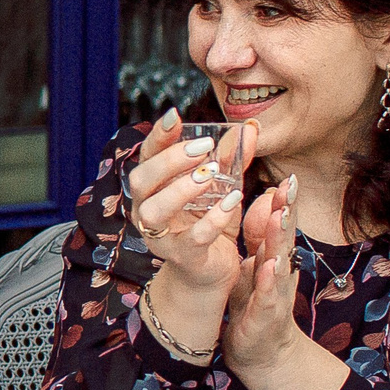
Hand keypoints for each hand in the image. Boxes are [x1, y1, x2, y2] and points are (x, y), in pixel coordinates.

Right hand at [124, 111, 253, 295]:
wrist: (210, 274)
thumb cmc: (210, 225)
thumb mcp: (222, 189)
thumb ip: (233, 160)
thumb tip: (248, 127)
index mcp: (154, 189)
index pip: (147, 157)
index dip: (158, 136)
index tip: (174, 115)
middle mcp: (148, 211)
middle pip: (141, 180)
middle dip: (169, 160)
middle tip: (202, 147)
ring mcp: (161, 237)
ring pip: (155, 211)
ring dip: (179, 190)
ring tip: (208, 175)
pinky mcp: (182, 257)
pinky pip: (191, 238)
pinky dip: (211, 219)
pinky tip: (231, 203)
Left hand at [221, 181, 301, 378]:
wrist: (262, 354)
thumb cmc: (256, 306)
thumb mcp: (255, 267)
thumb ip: (260, 238)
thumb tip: (267, 201)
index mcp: (274, 260)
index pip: (281, 226)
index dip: (284, 202)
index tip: (288, 177)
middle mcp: (279, 274)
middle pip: (285, 238)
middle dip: (288, 212)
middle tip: (290, 185)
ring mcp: (274, 295)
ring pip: (279, 263)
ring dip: (280, 240)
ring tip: (280, 215)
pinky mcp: (264, 316)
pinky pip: (266, 296)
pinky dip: (267, 280)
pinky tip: (268, 265)